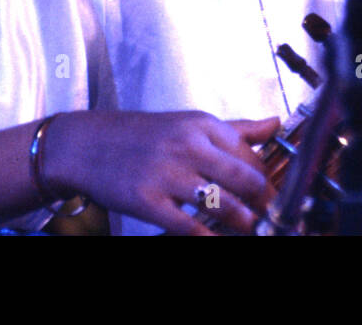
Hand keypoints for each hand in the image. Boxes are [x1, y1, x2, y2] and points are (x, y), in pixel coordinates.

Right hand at [46, 110, 280, 234]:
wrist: (86, 145)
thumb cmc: (140, 135)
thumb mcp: (189, 122)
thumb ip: (235, 128)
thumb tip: (275, 124)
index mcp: (202, 125)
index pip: (250, 154)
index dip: (267, 178)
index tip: (272, 193)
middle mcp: (188, 146)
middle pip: (243, 178)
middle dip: (262, 202)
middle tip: (269, 214)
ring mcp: (167, 174)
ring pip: (221, 203)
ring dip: (243, 221)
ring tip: (249, 228)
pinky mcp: (147, 200)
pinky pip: (187, 225)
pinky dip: (206, 237)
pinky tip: (214, 239)